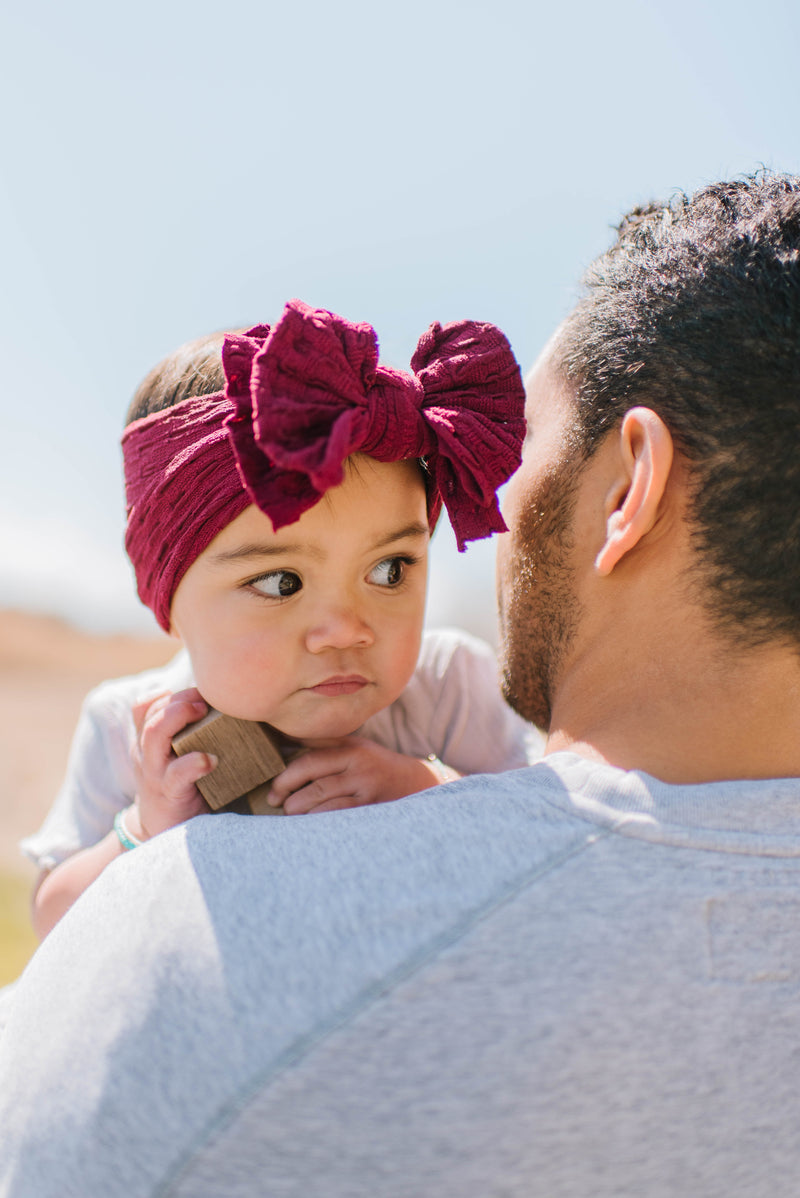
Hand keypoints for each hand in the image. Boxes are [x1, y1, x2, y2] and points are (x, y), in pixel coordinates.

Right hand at [130, 688, 213, 838]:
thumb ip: (193, 734)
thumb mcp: (178, 758)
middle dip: (179, 700)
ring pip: (154, 735)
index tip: (197, 692)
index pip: (146, 705)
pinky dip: (193, 763)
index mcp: (149, 742)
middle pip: (150, 714)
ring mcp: (155, 773)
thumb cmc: (182, 787)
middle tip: (205, 701)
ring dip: (179, 718)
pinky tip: (210, 760)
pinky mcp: (169, 794)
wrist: (163, 832)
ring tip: (204, 713)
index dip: (168, 694)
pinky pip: (176, 774)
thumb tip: (233, 707)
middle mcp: (147, 753)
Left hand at [267, 737, 460, 814]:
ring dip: (303, 812)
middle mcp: (360, 769)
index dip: (287, 776)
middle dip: (290, 796)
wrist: (420, 784)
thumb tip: (285, 736)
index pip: (311, 761)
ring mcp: (368, 791)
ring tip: (291, 817)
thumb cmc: (378, 765)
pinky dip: (321, 822)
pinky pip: (340, 818)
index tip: (274, 789)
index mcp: (352, 750)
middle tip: (277, 804)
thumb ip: (324, 742)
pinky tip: (311, 827)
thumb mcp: (356, 746)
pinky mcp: (373, 810)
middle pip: (316, 783)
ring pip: (326, 804)